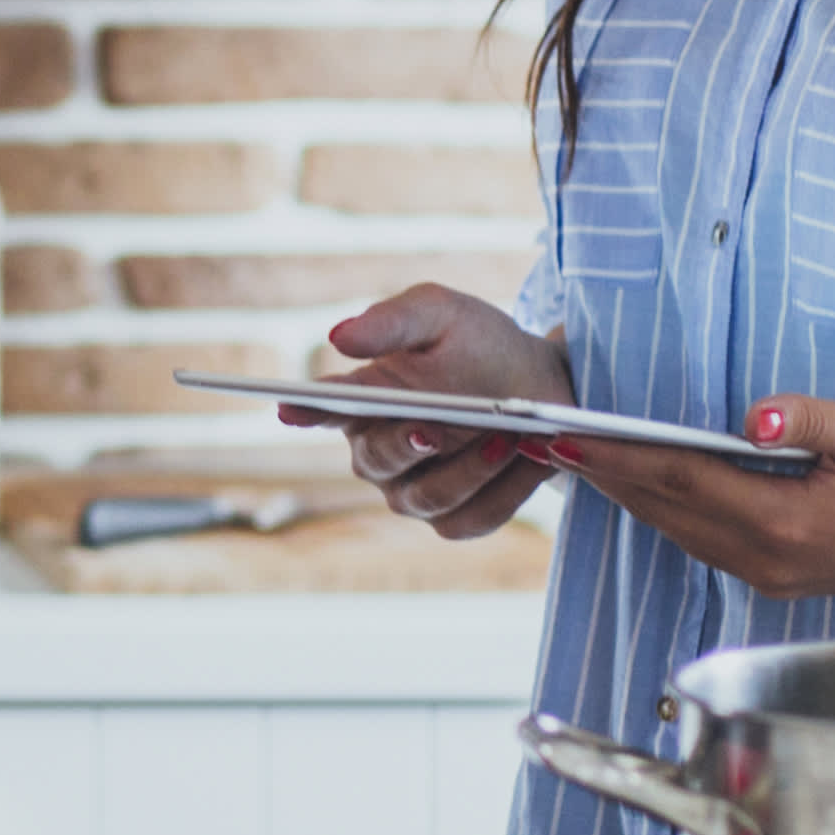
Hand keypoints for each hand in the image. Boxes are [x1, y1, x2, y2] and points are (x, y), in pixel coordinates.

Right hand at [301, 284, 572, 541]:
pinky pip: (474, 518)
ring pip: (427, 497)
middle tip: (432, 429)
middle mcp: (379, 454)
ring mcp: (415, 494)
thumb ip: (393, 321)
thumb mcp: (442, 315)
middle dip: (404, 446)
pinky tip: (531, 456)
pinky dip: (505, 489)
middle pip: (376, 461)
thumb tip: (339, 337)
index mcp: (364, 403)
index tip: (290, 407)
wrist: (544, 382)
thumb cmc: (480, 345)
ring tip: (505, 436)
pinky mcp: (458, 520)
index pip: (325, 409)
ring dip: (469, 469)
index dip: (306, 411)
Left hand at [537, 393, 834, 603]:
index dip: (619, 458)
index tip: (568, 439)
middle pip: (667, 511)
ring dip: (635, 497)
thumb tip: (750, 414)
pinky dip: (670, 513)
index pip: (679, 479)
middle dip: (608, 477)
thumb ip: (809, 417)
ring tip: (589, 463)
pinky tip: (653, 490)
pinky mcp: (787, 578)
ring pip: (682, 532)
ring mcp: (776, 576)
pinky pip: (708, 544)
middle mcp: (770, 560)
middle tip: (553, 446)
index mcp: (785, 523)